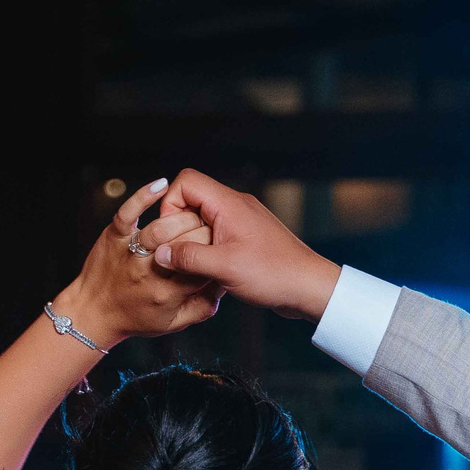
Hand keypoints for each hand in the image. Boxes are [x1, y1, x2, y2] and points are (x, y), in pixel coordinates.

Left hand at [54, 177, 221, 347]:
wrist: (93, 313)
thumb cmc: (136, 318)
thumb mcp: (174, 323)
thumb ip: (203, 307)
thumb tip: (224, 284)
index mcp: (167, 294)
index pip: (201, 268)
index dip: (214, 254)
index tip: (220, 248)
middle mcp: (149, 273)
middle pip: (184, 245)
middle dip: (203, 233)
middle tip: (209, 230)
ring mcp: (129, 252)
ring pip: (161, 229)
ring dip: (182, 218)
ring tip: (193, 216)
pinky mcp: (113, 236)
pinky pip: (128, 212)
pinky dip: (144, 196)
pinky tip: (162, 186)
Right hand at [152, 169, 342, 319]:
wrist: (309, 287)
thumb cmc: (274, 274)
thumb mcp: (224, 268)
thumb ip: (188, 258)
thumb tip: (160, 254)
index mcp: (229, 204)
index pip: (186, 182)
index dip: (170, 205)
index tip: (171, 234)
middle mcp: (236, 206)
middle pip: (192, 200)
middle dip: (179, 227)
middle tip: (180, 255)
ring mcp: (242, 221)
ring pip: (203, 220)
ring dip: (193, 241)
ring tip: (196, 266)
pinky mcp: (247, 237)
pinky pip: (217, 234)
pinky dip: (208, 250)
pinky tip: (212, 272)